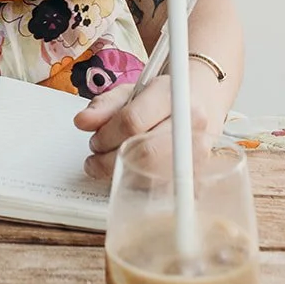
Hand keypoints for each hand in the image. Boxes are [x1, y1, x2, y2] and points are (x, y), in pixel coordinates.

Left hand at [73, 65, 226, 181]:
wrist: (202, 101)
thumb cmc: (163, 97)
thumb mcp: (131, 90)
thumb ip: (104, 106)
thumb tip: (82, 122)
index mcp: (174, 97)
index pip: (133, 121)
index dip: (106, 135)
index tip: (95, 140)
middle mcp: (191, 126)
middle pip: (144, 154)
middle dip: (110, 160)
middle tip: (97, 157)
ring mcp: (198, 154)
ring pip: (152, 178)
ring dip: (122, 176)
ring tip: (109, 165)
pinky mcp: (198, 176)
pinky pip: (162, 192)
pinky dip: (140, 186)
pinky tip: (132, 175)